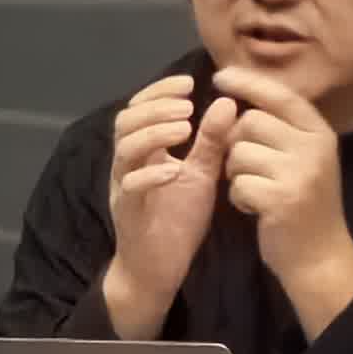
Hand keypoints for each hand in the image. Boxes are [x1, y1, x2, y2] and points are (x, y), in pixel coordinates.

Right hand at [100, 73, 236, 337]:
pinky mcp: (129, 215)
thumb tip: (228, 101)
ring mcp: (124, 190)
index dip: (159, 91)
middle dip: (155, 107)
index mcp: (143, 153)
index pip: (139, 109)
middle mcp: (127, 166)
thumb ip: (211, 142)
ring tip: (184, 128)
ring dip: (154, 134)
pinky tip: (174, 170)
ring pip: (124, 151)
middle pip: (125, 122)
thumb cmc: (176, 221)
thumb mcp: (200, 176)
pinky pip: (131, 189)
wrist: (157, 271)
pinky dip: (151, 175)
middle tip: (187, 105)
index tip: (188, 82)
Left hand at [214, 66, 352, 333]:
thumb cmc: (306, 203)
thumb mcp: (304, 158)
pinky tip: (257, 208)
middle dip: (236, 144)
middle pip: (249, 123)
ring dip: (236, 173)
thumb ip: (280, 128)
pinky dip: (239, 197)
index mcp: (319, 131)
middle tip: (249, 167)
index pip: (280, 94)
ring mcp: (299, 172)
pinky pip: (238, 184)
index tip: (220, 76)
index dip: (248, 83)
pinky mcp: (282, 199)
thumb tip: (238, 98)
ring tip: (256, 189)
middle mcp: (313, 146)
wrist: (320, 257)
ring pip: (239, 153)